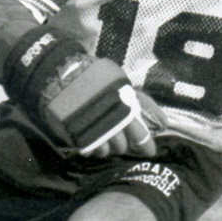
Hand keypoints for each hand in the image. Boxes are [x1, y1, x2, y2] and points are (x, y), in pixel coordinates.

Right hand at [3, 26, 166, 157]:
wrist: (57, 71)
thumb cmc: (92, 76)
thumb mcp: (119, 82)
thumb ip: (143, 102)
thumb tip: (164, 123)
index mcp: (121, 100)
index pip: (137, 128)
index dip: (144, 142)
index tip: (149, 151)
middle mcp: (107, 114)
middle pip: (122, 143)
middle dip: (123, 144)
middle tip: (120, 138)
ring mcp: (90, 124)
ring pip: (106, 150)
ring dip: (107, 147)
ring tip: (103, 138)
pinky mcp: (74, 132)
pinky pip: (88, 148)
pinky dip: (92, 148)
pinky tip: (91, 141)